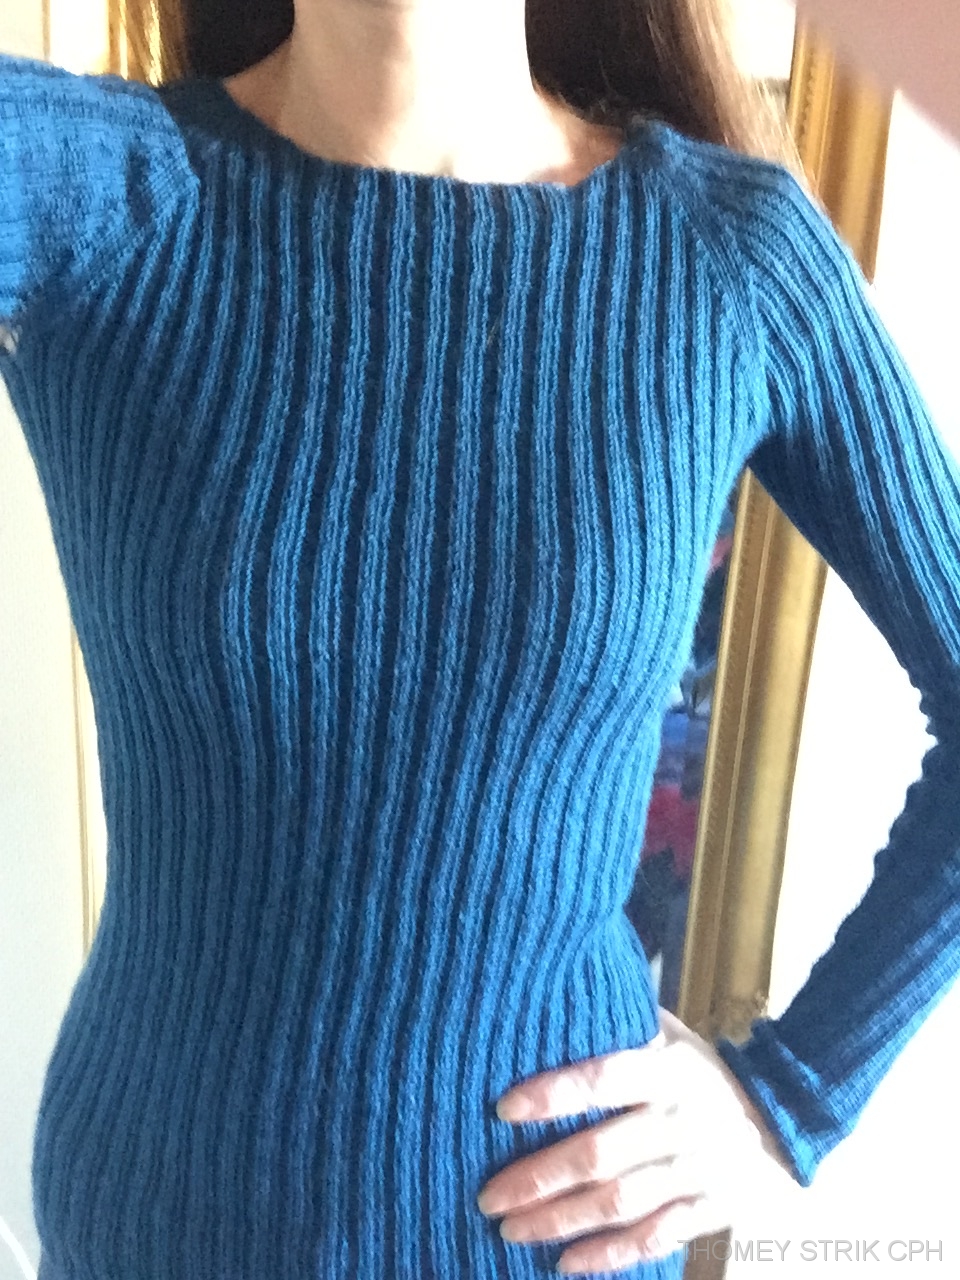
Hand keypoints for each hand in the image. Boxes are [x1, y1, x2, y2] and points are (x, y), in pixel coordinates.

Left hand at [476, 1007, 794, 1274]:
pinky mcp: (712, 1210)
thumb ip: (622, 1024)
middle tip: (489, 1194)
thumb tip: (554, 995)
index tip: (503, 1109)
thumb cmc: (704, 1070)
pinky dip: (610, 1254)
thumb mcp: (672, 1035)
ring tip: (511, 1229)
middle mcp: (681, 1120)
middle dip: (540, 1177)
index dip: (553, 1094)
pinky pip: (655, 1238)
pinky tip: (565, 1262)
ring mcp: (699, 1170)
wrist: (786, 1117)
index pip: (603, 1078)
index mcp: (668, 1069)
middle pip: (602, 1153)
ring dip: (561, 1220)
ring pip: (620, 1203)